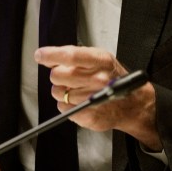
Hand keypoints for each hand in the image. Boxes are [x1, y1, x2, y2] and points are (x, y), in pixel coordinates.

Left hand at [35, 45, 160, 150]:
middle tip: (67, 77)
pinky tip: (78, 101)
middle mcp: (98, 79)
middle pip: (58, 75)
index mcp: (100, 60)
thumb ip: (74, 56)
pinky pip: (62, 107)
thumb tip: (48, 56)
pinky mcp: (89, 115)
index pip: (71, 56)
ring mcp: (93, 98)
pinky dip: (66, 104)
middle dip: (58, 75)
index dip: (51, 55)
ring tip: (76, 89)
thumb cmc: (112, 77)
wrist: (132, 103)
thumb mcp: (98, 58)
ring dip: (62, 91)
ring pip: (57, 92)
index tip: (40, 55)